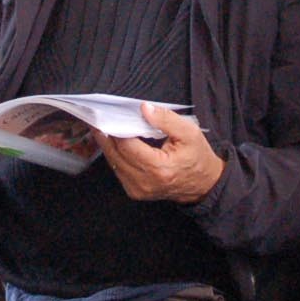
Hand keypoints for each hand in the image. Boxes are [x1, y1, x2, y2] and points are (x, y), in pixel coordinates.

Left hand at [98, 104, 225, 204]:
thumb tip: (144, 108)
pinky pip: (119, 170)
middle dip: (105, 136)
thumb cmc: (197, 157)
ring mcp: (138, 190)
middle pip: (116, 155)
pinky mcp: (135, 192)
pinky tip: (114, 142)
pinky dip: (115, 155)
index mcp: (158, 168)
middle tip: (96, 118)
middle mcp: (145, 182)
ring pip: (114, 163)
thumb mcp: (189, 133)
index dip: (115, 129)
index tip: (107, 114)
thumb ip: (166, 119)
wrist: (203, 184)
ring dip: (108, 145)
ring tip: (102, 127)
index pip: (127, 146)